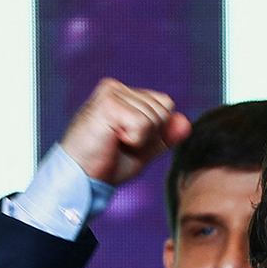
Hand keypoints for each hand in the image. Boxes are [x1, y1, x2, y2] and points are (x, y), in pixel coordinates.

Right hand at [60, 78, 191, 184]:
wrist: (80, 179)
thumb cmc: (104, 165)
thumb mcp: (142, 150)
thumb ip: (164, 136)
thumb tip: (186, 122)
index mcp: (123, 94)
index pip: (165, 104)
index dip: (155, 131)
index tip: (128, 142)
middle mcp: (117, 88)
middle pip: (163, 109)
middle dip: (149, 136)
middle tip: (119, 144)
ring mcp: (111, 92)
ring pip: (155, 117)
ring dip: (139, 139)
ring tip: (113, 142)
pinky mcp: (108, 103)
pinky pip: (144, 124)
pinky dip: (134, 140)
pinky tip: (111, 140)